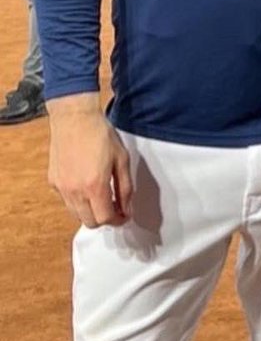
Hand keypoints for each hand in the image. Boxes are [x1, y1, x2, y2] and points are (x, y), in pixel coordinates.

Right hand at [47, 93, 132, 227]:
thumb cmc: (101, 135)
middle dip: (104, 219)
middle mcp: (75, 191)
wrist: (75, 119)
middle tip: (115, 207)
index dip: (118, 220)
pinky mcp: (53, 182)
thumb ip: (126, 188)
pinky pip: (66, 201)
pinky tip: (87, 185)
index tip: (125, 215)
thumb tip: (127, 209)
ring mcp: (61, 188)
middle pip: (89, 222)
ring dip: (90, 211)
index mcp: (95, 186)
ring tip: (102, 196)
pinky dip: (78, 201)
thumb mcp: (122, 160)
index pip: (105, 218)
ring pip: (76, 214)